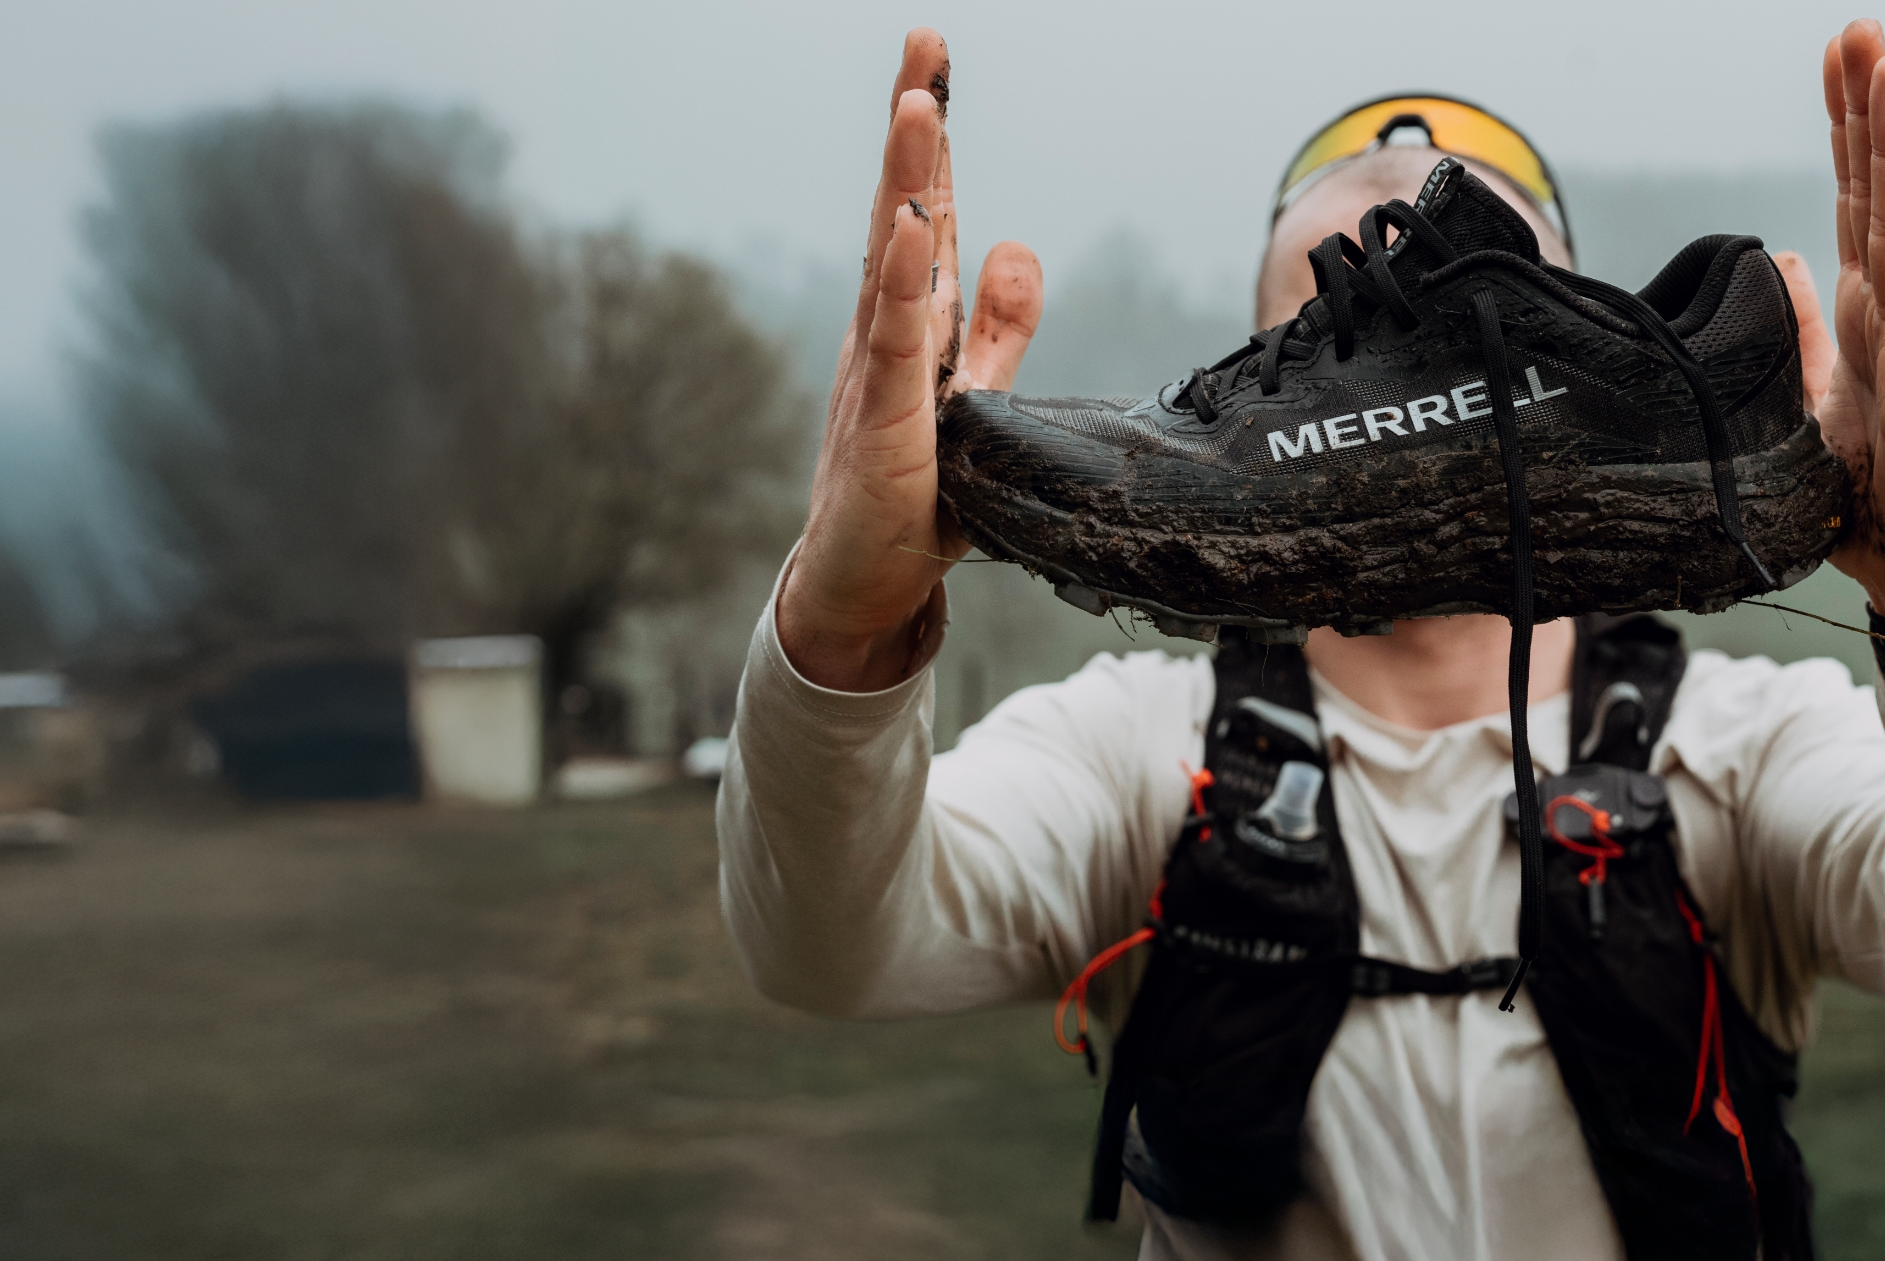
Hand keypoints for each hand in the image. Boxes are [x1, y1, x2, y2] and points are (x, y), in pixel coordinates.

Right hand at [775, 28, 1046, 691]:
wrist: (864, 582)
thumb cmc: (915, 494)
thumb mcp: (976, 396)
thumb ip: (997, 325)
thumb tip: (1020, 241)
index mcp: (914, 321)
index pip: (929, 213)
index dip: (936, 143)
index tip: (936, 66)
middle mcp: (888, 331)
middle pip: (903, 210)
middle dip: (915, 128)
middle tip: (924, 47)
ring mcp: (880, 370)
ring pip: (896, 256)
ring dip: (908, 176)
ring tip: (920, 102)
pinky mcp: (885, 419)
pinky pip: (896, 338)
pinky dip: (902, 277)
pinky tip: (911, 221)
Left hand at [1782, 20, 1884, 662]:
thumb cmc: (1874, 501)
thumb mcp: (1813, 409)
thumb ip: (1803, 336)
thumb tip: (1781, 260)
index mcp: (1868, 315)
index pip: (1851, 200)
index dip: (1844, 127)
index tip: (1838, 51)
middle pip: (1879, 194)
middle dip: (1871, 111)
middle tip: (1865, 30)